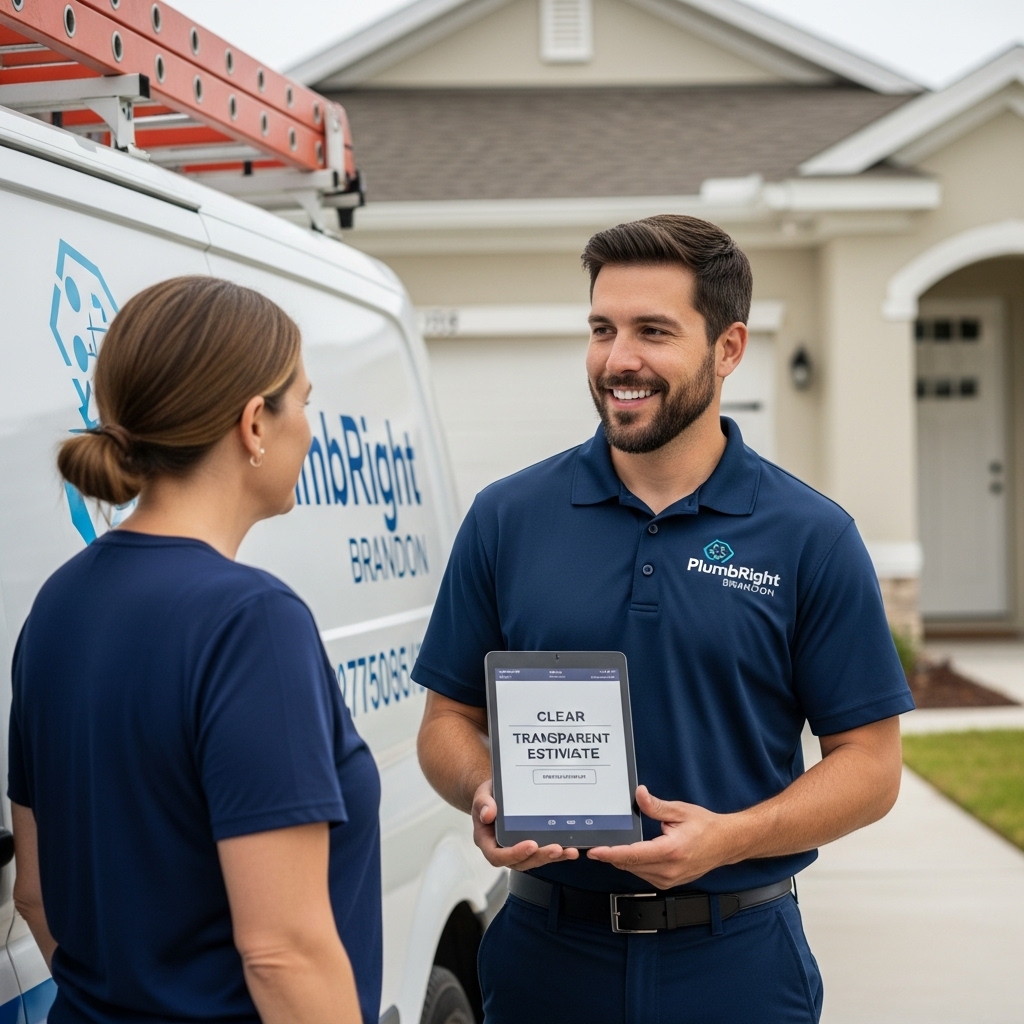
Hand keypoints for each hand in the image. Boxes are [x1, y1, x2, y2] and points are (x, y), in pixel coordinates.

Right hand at [471, 779, 578, 870]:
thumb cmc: (489, 797)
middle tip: (555, 849)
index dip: (514, 854)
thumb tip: (488, 814)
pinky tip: (570, 850)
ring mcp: (517, 850)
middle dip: (540, 856)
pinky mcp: (530, 847)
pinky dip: (557, 853)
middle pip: (520, 862)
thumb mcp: (482, 795)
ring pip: (534, 860)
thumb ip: (483, 803)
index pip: (498, 856)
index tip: (531, 845)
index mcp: (487, 841)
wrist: (495, 796)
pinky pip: (542, 854)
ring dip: (552, 858)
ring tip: (568, 851)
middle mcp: (502, 850)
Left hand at [587, 785, 734, 889]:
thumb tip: (639, 794)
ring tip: (611, 846)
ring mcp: (669, 880)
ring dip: (622, 860)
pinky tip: (630, 853)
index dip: (610, 853)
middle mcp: (669, 870)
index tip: (594, 852)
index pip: (633, 855)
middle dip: (611, 855)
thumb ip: (656, 806)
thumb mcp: (680, 810)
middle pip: (630, 865)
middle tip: (595, 843)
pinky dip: (633, 864)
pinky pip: (643, 874)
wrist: (726, 843)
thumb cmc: (706, 827)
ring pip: (635, 871)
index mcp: (671, 851)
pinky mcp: (668, 883)